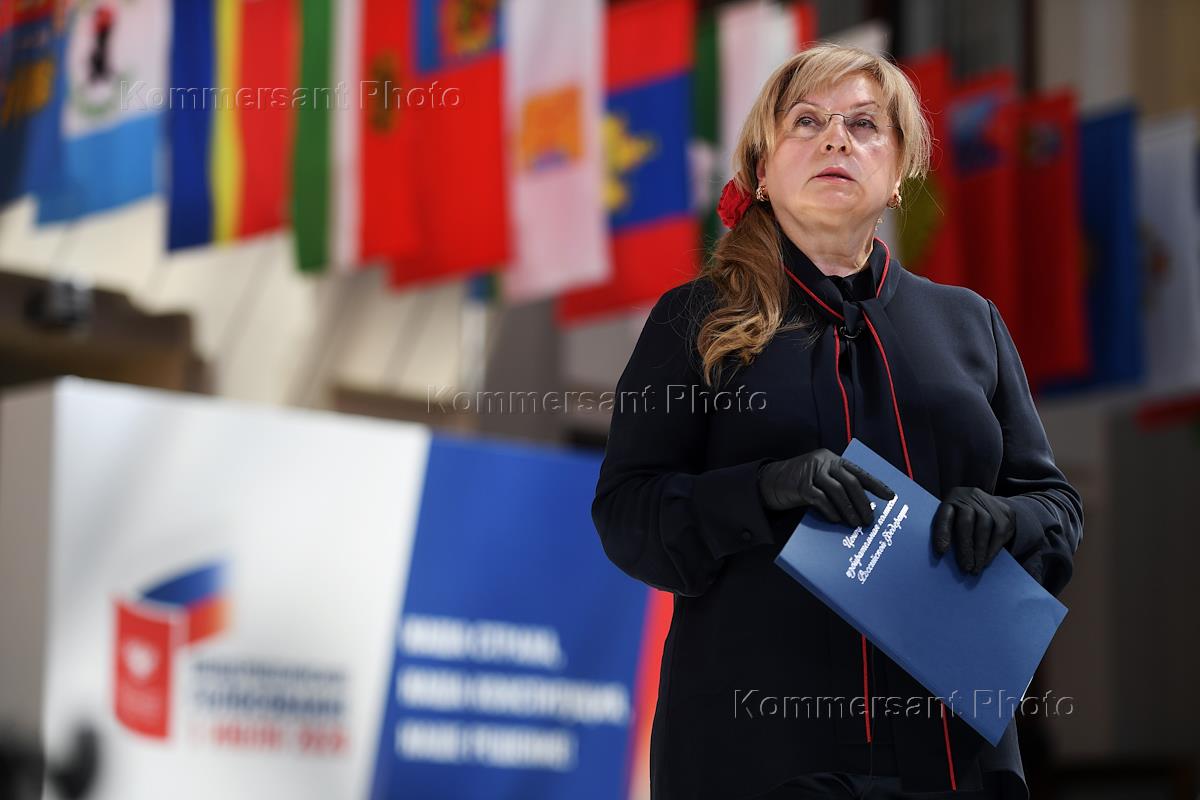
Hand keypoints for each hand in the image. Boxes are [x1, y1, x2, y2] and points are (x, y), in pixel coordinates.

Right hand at [757, 449, 894, 527]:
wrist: (769, 482)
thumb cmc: (800, 483)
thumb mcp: (821, 479)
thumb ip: (838, 485)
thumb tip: (862, 505)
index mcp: (832, 459)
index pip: (858, 471)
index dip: (876, 484)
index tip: (890, 496)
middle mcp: (823, 461)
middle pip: (850, 481)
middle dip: (863, 502)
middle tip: (870, 519)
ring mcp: (811, 472)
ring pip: (837, 490)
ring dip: (850, 509)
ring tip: (856, 524)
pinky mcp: (800, 485)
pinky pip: (820, 499)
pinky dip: (831, 510)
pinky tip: (836, 520)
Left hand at [932, 487, 1014, 574]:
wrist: (990, 505)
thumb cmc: (963, 517)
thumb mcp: (952, 517)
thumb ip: (948, 531)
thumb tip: (944, 556)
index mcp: (952, 498)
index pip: (945, 515)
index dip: (942, 533)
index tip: (941, 551)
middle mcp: (970, 497)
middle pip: (966, 522)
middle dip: (965, 548)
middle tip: (965, 568)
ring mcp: (989, 503)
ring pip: (984, 529)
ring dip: (979, 552)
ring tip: (975, 569)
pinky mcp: (1005, 513)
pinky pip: (999, 533)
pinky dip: (992, 550)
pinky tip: (986, 561)